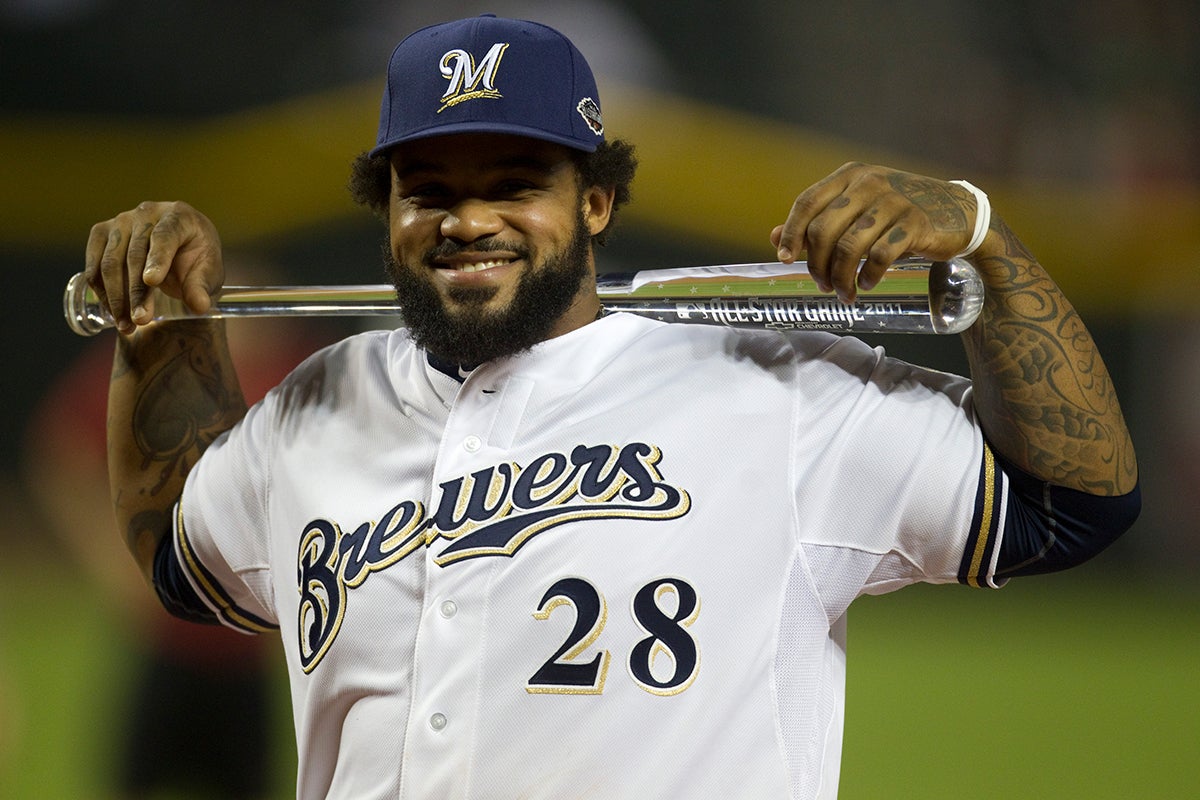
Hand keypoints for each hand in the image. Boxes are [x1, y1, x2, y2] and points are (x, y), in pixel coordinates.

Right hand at [84, 201, 223, 333]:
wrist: (180, 247)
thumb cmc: (197, 258)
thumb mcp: (208, 273)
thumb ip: (202, 288)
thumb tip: (199, 306)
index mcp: (179, 215)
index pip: (165, 236)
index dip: (158, 258)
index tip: (152, 282)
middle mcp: (146, 213)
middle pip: (135, 253)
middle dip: (136, 291)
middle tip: (141, 320)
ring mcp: (120, 221)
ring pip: (111, 262)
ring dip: (116, 297)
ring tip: (127, 325)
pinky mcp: (102, 234)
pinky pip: (95, 265)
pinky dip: (101, 292)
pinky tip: (113, 313)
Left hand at [770, 162, 981, 301]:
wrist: (959, 213)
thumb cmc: (898, 214)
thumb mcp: (857, 209)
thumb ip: (818, 221)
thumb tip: (774, 238)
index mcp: (850, 174)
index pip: (806, 202)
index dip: (791, 233)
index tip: (785, 259)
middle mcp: (869, 182)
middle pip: (823, 230)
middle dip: (817, 265)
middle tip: (822, 286)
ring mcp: (894, 201)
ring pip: (849, 247)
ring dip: (840, 278)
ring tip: (844, 293)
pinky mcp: (915, 223)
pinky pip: (879, 256)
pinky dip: (868, 276)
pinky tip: (867, 284)